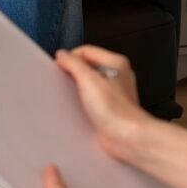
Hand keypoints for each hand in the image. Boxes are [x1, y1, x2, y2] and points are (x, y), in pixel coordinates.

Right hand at [55, 46, 149, 161]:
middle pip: (88, 66)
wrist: (126, 137)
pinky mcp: (108, 107)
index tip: (60, 66)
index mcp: (115, 63)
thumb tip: (63, 55)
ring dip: (78, 89)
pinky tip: (80, 108)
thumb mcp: (88, 80)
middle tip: (66, 81)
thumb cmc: (117, 111)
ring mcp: (113, 92)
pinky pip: (91, 98)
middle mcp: (117, 75)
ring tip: (75, 96)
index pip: (86, 50)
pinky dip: (83, 102)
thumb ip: (73, 63)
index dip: (71, 57)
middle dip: (74, 73)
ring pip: (89, 83)